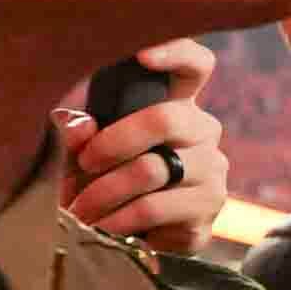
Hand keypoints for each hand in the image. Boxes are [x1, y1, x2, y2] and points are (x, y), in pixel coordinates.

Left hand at [57, 38, 226, 251]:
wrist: (138, 236)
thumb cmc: (109, 178)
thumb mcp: (88, 151)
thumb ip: (79, 135)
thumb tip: (78, 127)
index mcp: (179, 105)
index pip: (196, 65)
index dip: (176, 52)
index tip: (142, 56)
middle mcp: (204, 132)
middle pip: (166, 119)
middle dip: (112, 144)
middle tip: (84, 166)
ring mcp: (212, 172)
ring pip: (152, 171)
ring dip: (105, 193)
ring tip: (79, 209)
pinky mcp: (209, 211)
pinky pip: (155, 210)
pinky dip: (118, 220)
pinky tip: (104, 226)